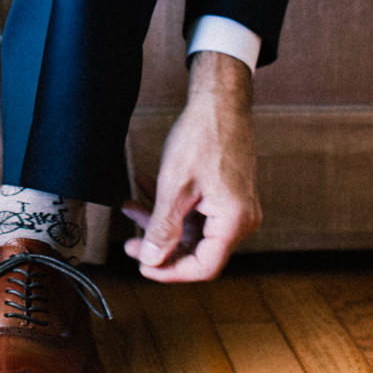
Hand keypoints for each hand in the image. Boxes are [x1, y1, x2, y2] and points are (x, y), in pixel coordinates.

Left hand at [123, 50, 260, 281]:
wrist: (220, 101)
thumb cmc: (203, 136)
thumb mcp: (174, 186)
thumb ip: (163, 228)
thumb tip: (152, 260)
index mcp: (234, 222)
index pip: (203, 267)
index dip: (170, 271)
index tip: (143, 266)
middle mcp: (241, 219)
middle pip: (198, 250)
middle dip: (160, 245)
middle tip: (130, 242)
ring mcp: (235, 206)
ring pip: (193, 229)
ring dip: (161, 220)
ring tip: (131, 206)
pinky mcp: (227, 194)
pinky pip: (198, 211)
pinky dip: (172, 205)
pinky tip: (146, 187)